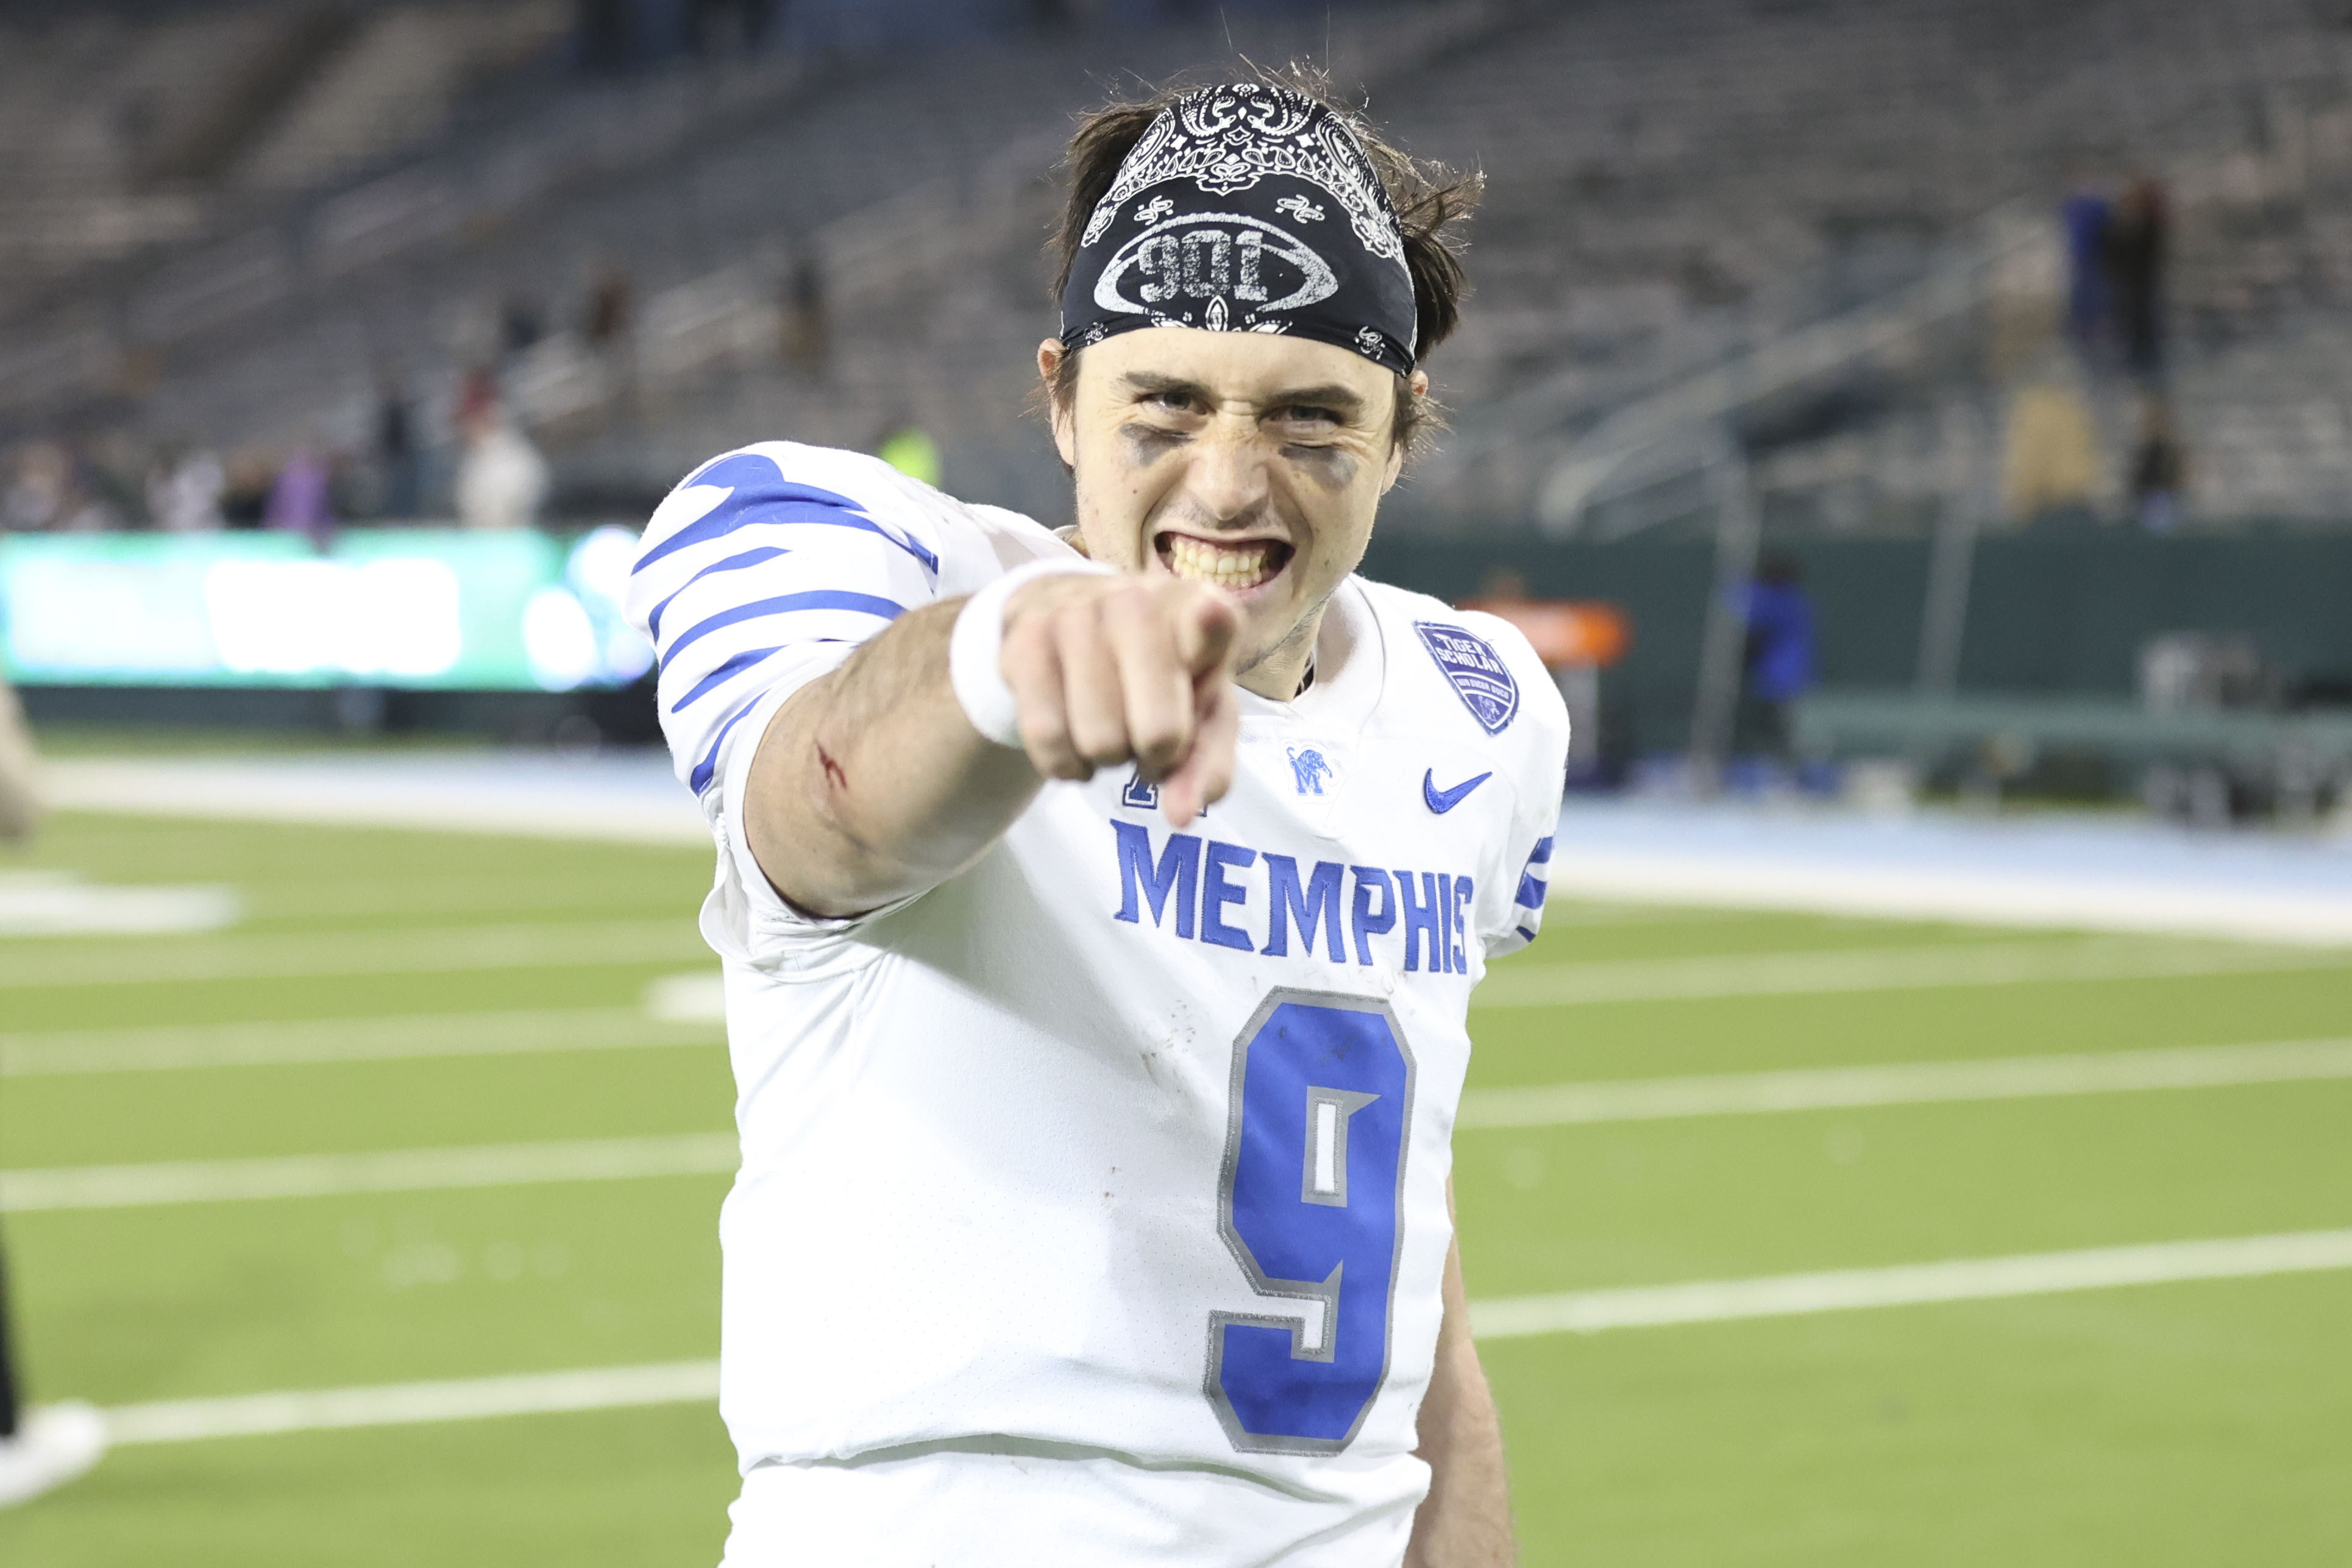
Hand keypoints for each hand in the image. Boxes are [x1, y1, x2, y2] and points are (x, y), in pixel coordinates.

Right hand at [998, 572, 1240, 827]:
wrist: (1071, 617)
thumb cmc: (1160, 674)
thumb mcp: (1202, 715)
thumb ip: (1207, 766)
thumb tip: (1180, 816)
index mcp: (1199, 609)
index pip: (1213, 619)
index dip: (1209, 628)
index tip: (1208, 617)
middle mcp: (1137, 600)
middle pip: (1159, 732)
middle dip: (1157, 758)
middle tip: (1150, 738)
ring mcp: (1076, 615)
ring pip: (1099, 742)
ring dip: (1110, 758)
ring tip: (1113, 728)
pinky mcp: (1025, 641)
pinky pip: (1047, 737)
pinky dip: (1066, 764)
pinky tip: (1076, 744)